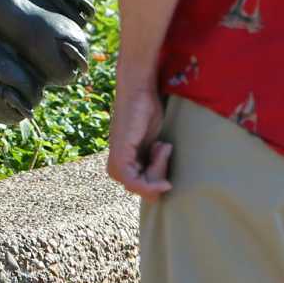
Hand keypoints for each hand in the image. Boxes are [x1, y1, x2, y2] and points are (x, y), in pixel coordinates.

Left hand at [107, 70, 172, 196]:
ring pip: (141, 187)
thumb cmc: (148, 112)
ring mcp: (116, 164)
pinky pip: (134, 182)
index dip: (160, 178)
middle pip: (144, 191)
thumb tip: (164, 188)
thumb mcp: (155, 145)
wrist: (138, 91)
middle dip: (160, 174)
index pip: (145, 190)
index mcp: (125, 167)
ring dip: (159, 168)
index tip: (167, 152)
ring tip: (161, 144)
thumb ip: (155, 164)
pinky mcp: (119, 157)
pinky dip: (151, 174)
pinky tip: (161, 151)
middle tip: (164, 146)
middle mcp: (116, 169)